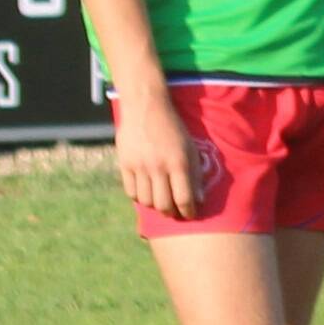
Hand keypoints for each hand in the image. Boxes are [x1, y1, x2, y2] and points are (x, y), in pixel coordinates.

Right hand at [114, 90, 199, 221]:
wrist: (146, 109)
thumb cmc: (174, 129)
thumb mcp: (191, 148)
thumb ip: (195, 174)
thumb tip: (199, 200)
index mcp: (178, 162)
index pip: (184, 198)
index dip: (189, 211)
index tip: (191, 215)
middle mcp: (158, 166)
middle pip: (163, 204)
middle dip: (172, 213)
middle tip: (175, 212)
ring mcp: (139, 166)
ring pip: (146, 201)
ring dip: (155, 206)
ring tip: (161, 203)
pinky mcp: (124, 164)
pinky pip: (131, 192)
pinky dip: (139, 198)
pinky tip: (146, 194)